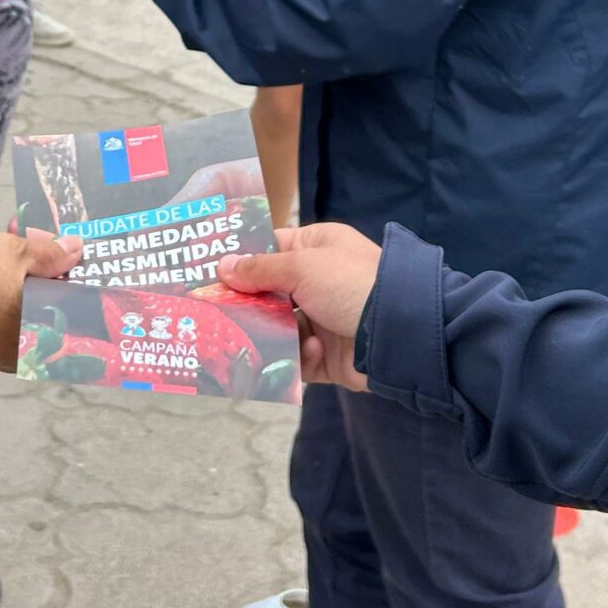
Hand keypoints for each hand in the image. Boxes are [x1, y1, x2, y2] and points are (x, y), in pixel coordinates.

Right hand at [0, 225, 82, 372]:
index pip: (72, 283)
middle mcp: (37, 343)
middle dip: (31, 255)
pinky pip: (0, 310)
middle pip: (45, 290)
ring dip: (8, 265)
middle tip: (15, 228)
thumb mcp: (8, 252)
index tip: (43, 234)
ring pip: (19, 297)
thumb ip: (48, 251)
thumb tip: (76, 249)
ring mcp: (11, 350)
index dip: (59, 253)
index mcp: (51, 322)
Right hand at [218, 223, 382, 389]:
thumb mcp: (302, 266)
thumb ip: (259, 269)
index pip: (271, 248)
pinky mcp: (327, 356)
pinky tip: (309, 351)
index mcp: (317, 248)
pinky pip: (297, 358)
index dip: (241, 259)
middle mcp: (319, 281)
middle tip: (216, 312)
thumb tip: (223, 265)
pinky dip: (297, 357)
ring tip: (257, 338)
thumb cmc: (352, 284)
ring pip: (279, 329)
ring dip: (272, 334)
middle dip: (248, 304)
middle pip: (269, 293)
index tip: (209, 271)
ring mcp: (323, 319)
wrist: (399, 333)